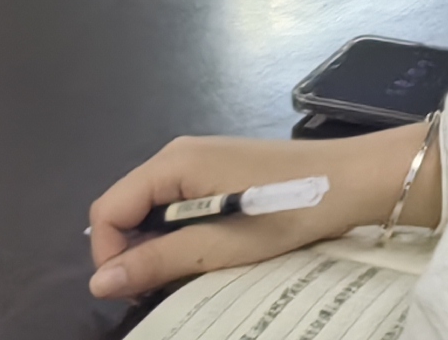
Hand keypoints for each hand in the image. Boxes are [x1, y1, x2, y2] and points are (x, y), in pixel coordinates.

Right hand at [85, 123, 428, 302]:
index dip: (109, 255)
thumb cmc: (285, 210)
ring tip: (190, 272)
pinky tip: (209, 251)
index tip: (132, 291)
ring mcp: (199, 162)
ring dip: (159, 247)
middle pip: (127, 209)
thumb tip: (97, 283)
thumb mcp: (218, 245)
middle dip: (133, 253)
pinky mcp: (219, 173)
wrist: (349, 181)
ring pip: (153, 212)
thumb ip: (155, 262)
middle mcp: (178, 156)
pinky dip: (182, 235)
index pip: (107, 210)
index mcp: (172, 163)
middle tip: (163, 287)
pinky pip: (179, 207)